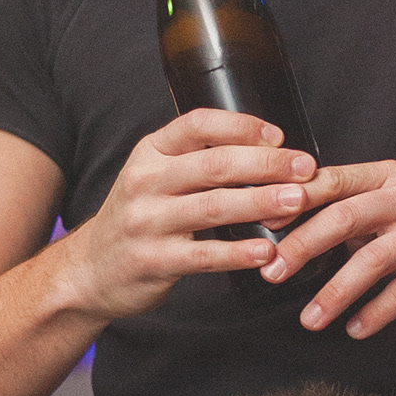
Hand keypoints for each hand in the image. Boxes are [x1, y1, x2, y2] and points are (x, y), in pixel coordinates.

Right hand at [60, 111, 318, 323]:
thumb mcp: (153, 176)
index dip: (241, 126)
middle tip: (306, 169)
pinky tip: (266, 251)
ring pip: (213, 207)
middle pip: (214, 165)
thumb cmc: (139, 218)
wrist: (89, 270)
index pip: (197, 124)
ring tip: (299, 202)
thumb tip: (266, 151)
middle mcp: (145, 181)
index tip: (279, 135)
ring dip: (261, 203)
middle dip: (267, 164)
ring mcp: (146, 221)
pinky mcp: (152, 260)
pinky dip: (239, 252)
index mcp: (150, 152)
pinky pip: (204, 255)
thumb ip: (196, 161)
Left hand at [257, 160, 395, 338]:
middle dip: (303, 246)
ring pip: (374, 259)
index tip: (261, 223)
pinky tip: (356, 328)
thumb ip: (353, 211)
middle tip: (273, 273)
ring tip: (310, 319)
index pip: (333, 180)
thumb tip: (287, 230)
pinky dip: (377, 312)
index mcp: (389, 175)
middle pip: (346, 216)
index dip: (294, 200)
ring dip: (336, 293)